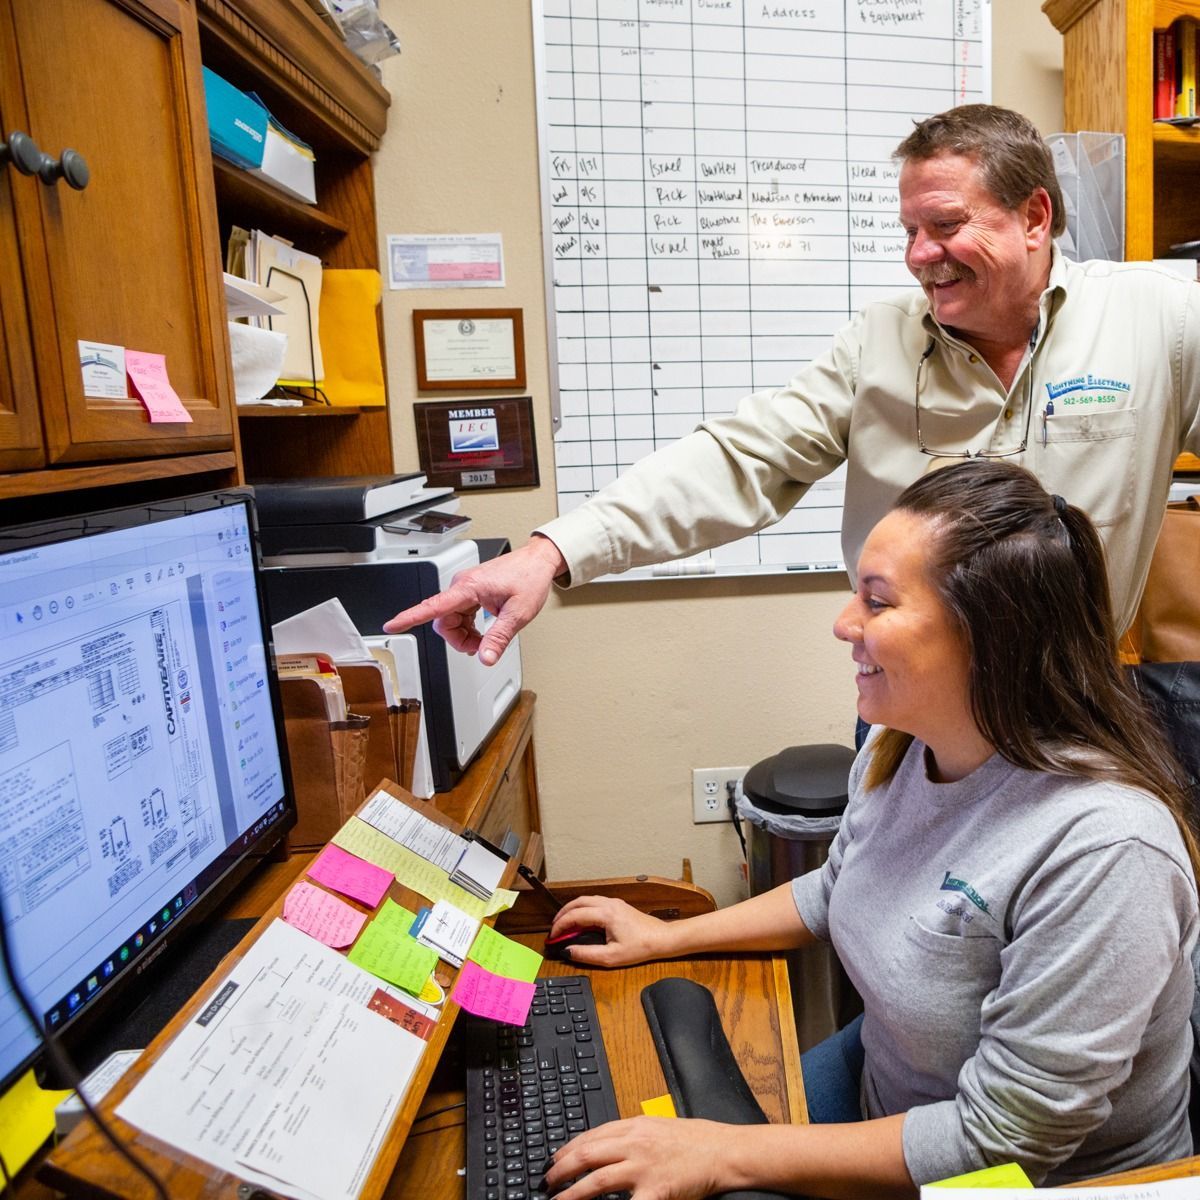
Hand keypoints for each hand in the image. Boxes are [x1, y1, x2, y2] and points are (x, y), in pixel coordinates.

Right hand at [380, 537, 565, 664]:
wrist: (537, 562)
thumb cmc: (529, 578)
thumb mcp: (518, 614)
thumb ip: (499, 638)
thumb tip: (485, 658)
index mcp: (469, 587)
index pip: (433, 606)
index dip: (409, 617)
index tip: (392, 625)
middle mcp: (462, 586)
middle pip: (443, 621)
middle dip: (458, 639)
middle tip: (480, 648)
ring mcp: (466, 589)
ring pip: (451, 621)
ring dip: (464, 635)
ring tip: (486, 641)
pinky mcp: (471, 593)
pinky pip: (460, 616)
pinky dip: (469, 628)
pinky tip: (482, 632)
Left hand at [543, 1117, 728, 1199]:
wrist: (723, 1151)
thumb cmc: (696, 1141)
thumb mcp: (658, 1127)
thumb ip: (633, 1134)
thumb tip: (607, 1144)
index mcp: (634, 1125)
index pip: (591, 1136)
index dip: (567, 1149)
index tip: (554, 1160)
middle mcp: (635, 1143)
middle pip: (587, 1154)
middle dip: (561, 1170)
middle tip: (547, 1182)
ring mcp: (644, 1167)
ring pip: (597, 1180)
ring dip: (572, 1193)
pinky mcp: (656, 1190)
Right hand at [548, 896, 671, 966]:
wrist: (662, 939)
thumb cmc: (640, 947)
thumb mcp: (611, 957)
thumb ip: (587, 954)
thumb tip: (568, 951)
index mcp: (606, 914)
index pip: (575, 915)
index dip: (560, 926)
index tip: (553, 936)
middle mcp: (608, 903)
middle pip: (577, 902)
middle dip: (562, 914)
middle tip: (554, 928)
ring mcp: (614, 902)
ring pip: (586, 899)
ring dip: (572, 909)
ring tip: (564, 923)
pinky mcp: (617, 905)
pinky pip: (594, 901)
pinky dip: (582, 908)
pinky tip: (580, 919)